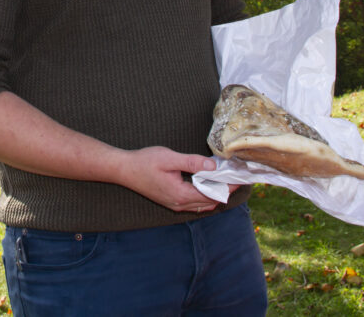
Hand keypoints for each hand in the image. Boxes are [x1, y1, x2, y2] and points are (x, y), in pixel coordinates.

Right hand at [115, 147, 238, 212]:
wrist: (124, 170)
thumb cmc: (144, 162)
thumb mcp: (169, 158)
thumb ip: (192, 162)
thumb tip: (213, 166)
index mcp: (181, 194)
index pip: (212, 194)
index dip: (227, 187)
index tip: (240, 178)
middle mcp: (179, 204)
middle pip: (210, 201)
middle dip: (225, 191)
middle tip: (236, 178)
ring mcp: (174, 204)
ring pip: (202, 204)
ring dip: (215, 194)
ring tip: (225, 181)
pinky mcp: (171, 201)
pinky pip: (194, 204)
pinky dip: (205, 196)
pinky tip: (207, 185)